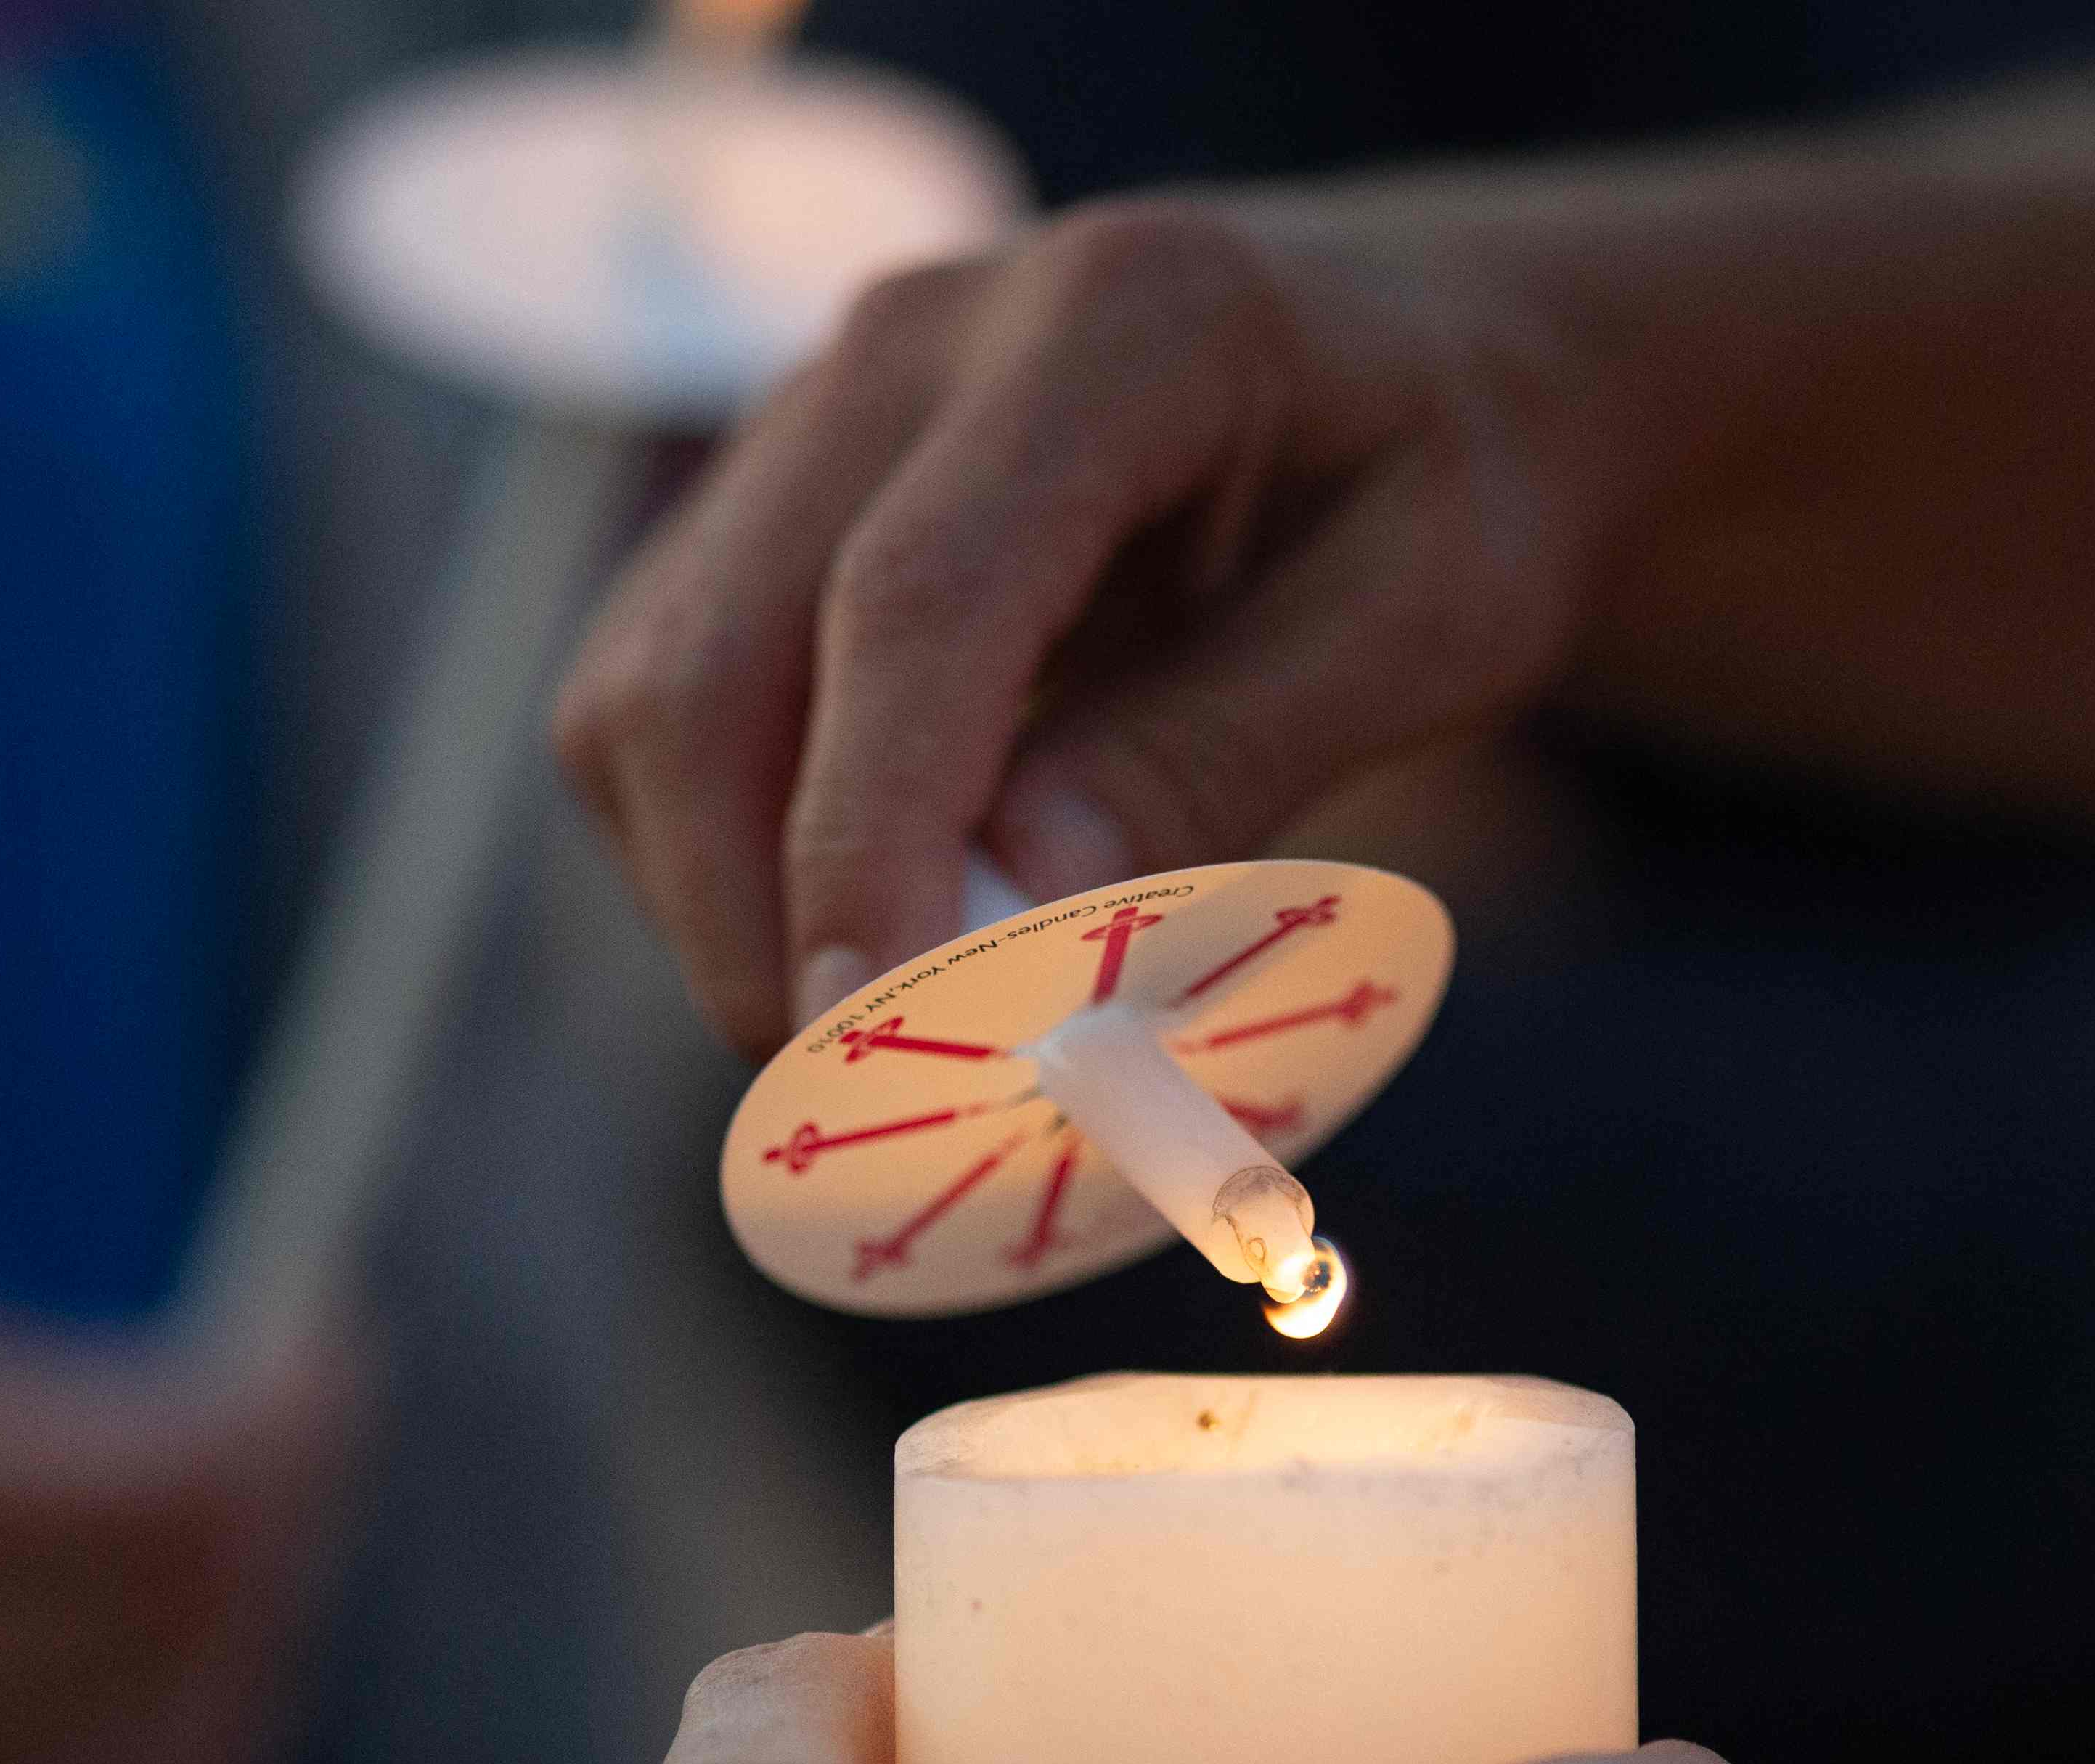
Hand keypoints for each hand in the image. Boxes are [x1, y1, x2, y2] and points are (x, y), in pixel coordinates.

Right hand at [0, 1198, 355, 1763]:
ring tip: (220, 1531)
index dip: (295, 1410)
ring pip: (189, 1757)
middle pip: (209, 1623)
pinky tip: (161, 1660)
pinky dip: (184, 1755)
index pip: (181, 1487)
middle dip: (294, 1508)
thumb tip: (213, 1394)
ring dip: (255, 1637)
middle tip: (287, 1416)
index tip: (316, 1330)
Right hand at [555, 190, 1627, 1048]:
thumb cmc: (1452, 492)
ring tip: (890, 1035)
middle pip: (715, 664)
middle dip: (761, 922)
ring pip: (643, 703)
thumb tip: (1018, 909)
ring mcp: (809, 415)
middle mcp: (914, 341)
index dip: (866, 838)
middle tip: (889, 1107)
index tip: (870, 1038)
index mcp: (1116, 325)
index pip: (913, 602)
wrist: (1420, 368)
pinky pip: (654, 714)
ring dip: (726, 910)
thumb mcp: (1432, 618)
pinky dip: (727, 864)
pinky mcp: (756, 506)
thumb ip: (1229, 746)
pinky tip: (872, 932)